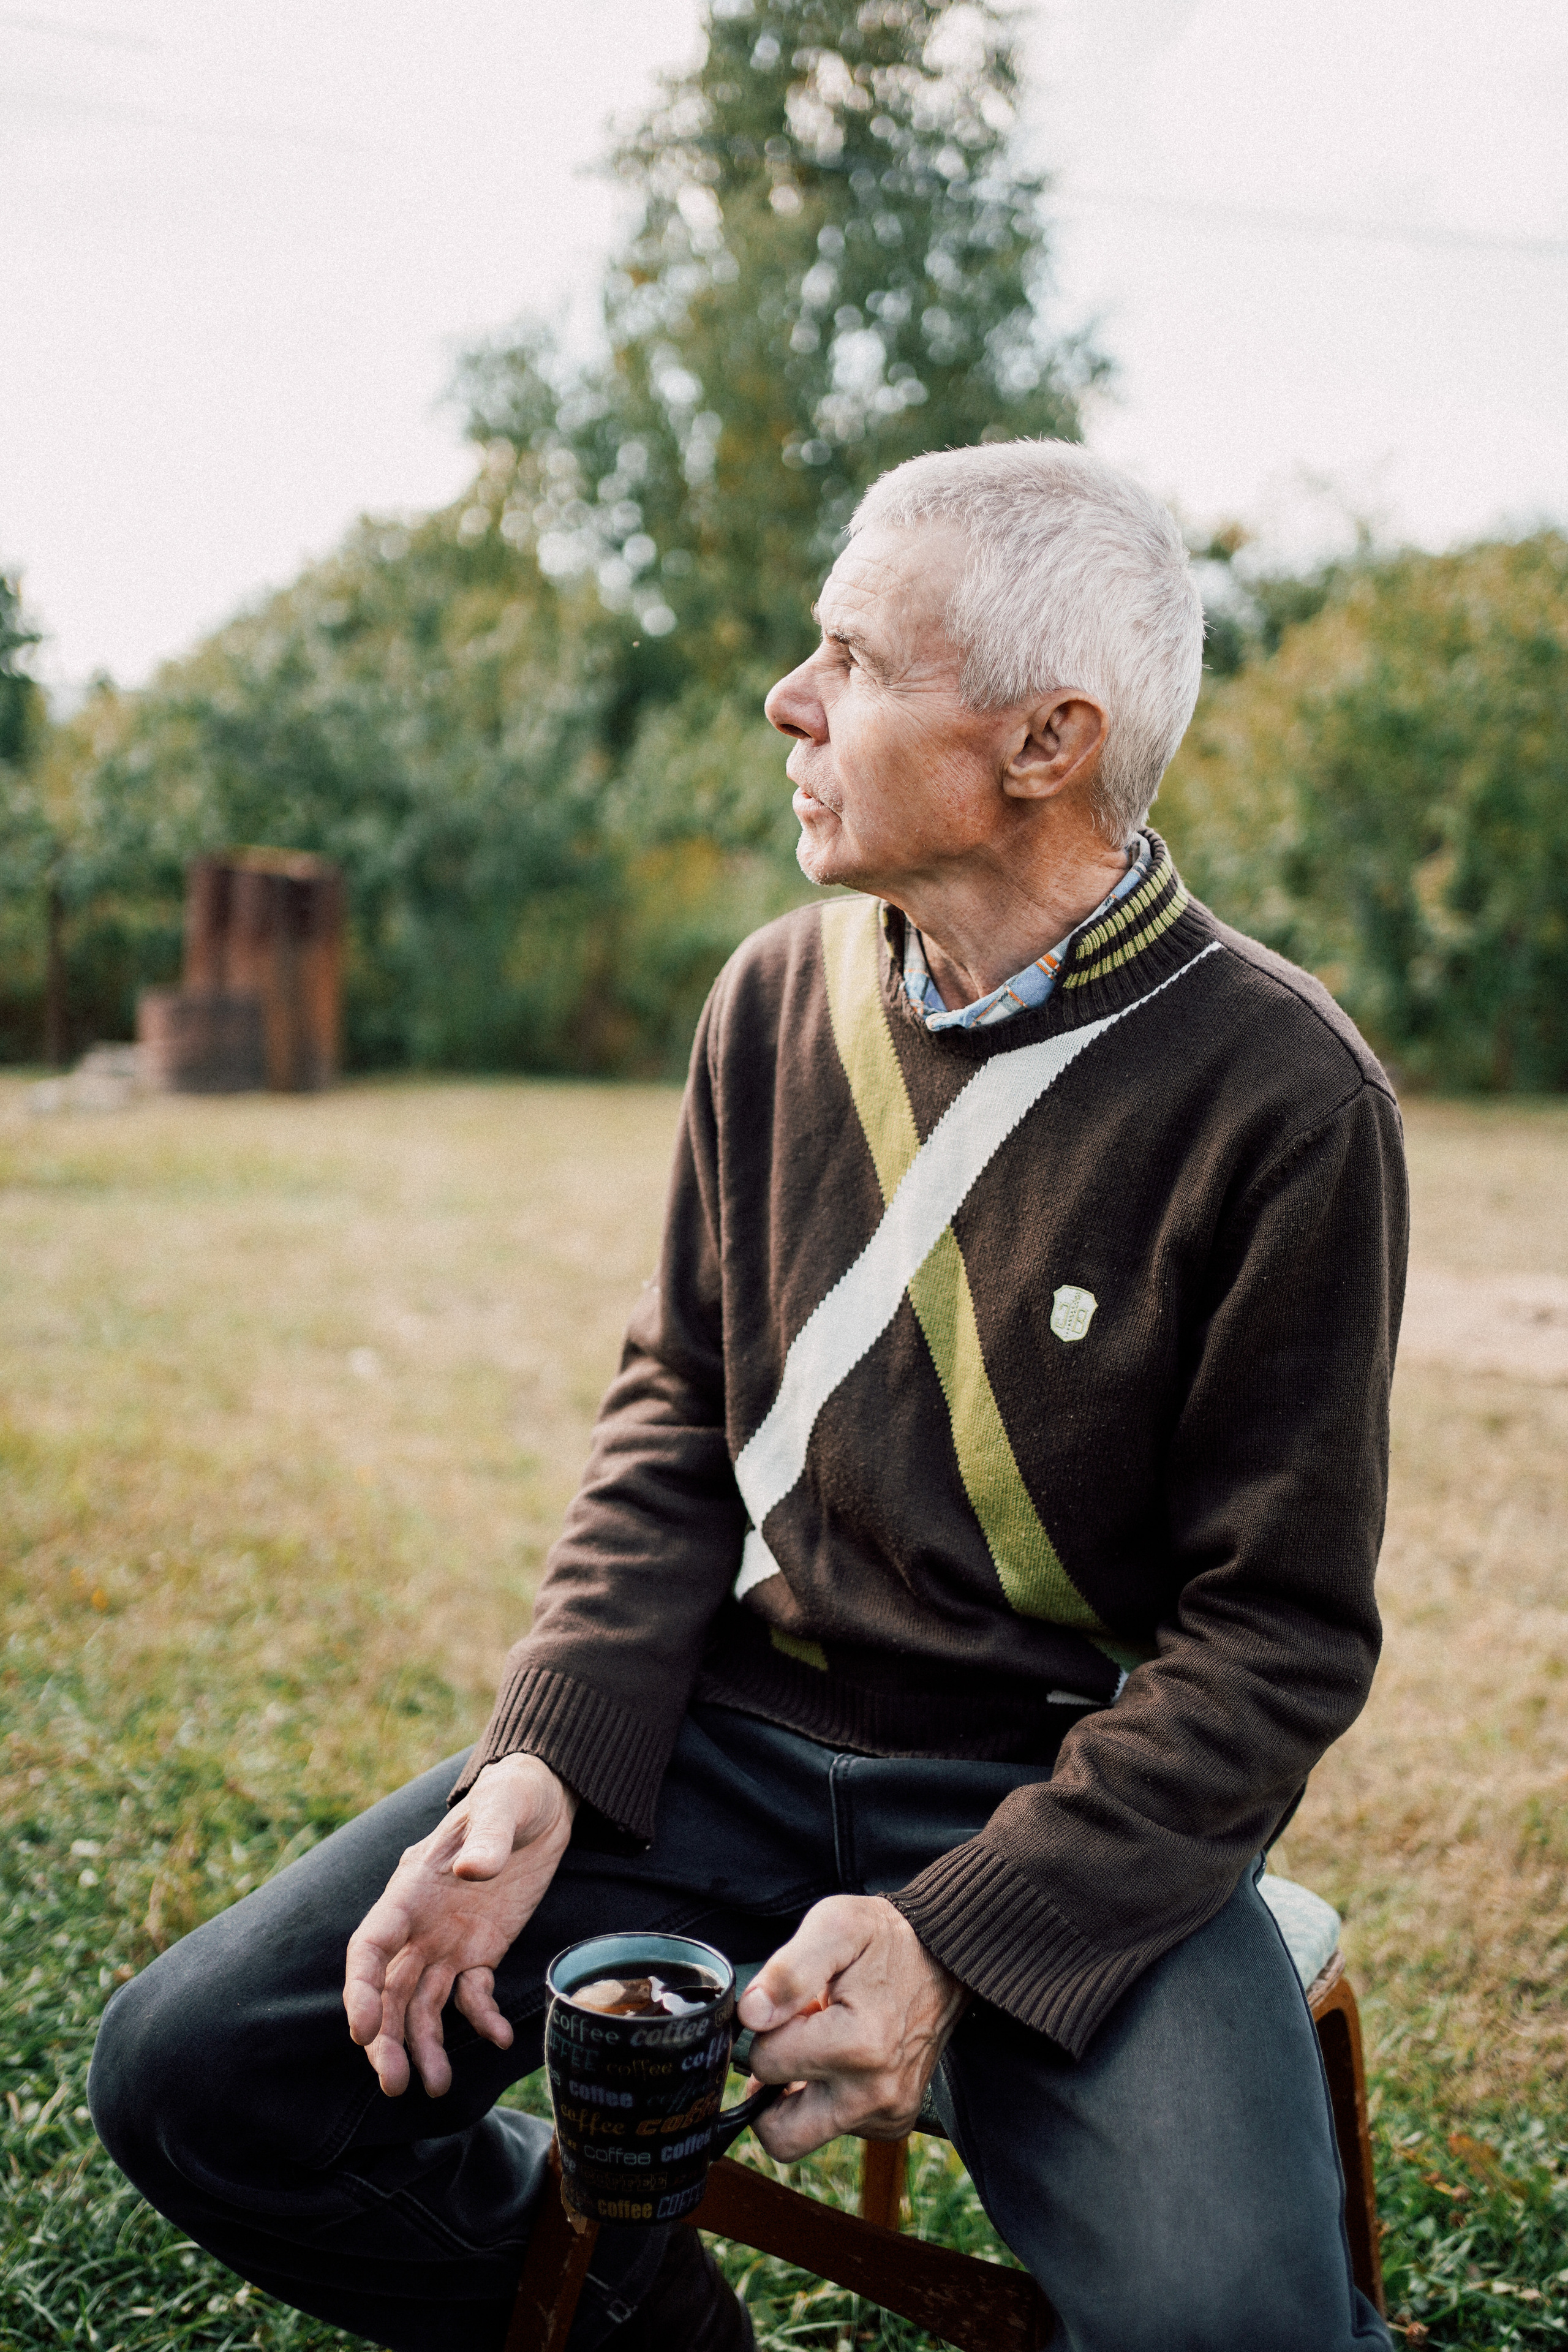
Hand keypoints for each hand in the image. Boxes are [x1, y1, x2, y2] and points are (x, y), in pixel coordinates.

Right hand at [343, 1753, 575, 2098]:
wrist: (544, 1802)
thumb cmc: (512, 1794)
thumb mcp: (503, 1804)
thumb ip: (488, 1837)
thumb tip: (470, 1871)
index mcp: (410, 1889)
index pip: (371, 1946)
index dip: (362, 1989)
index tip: (364, 2030)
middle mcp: (420, 1924)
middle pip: (390, 1990)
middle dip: (386, 2038)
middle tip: (394, 2083)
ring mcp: (449, 1941)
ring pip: (423, 2004)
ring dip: (424, 2045)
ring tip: (435, 2087)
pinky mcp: (482, 1951)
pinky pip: (472, 1995)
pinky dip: (481, 2019)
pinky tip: (499, 2039)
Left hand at [737, 1895, 967, 2159]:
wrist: (946, 1957)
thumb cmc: (886, 1939)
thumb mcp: (835, 1926)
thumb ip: (789, 1972)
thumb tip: (751, 2015)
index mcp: (857, 2046)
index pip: (765, 2063)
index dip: (767, 2029)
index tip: (794, 2005)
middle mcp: (875, 2094)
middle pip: (781, 2135)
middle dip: (769, 2091)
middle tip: (788, 2044)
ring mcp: (888, 2114)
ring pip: (806, 2133)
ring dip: (800, 2091)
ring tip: (826, 2039)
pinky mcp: (894, 2122)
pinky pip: (838, 2128)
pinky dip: (828, 2096)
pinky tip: (845, 2054)